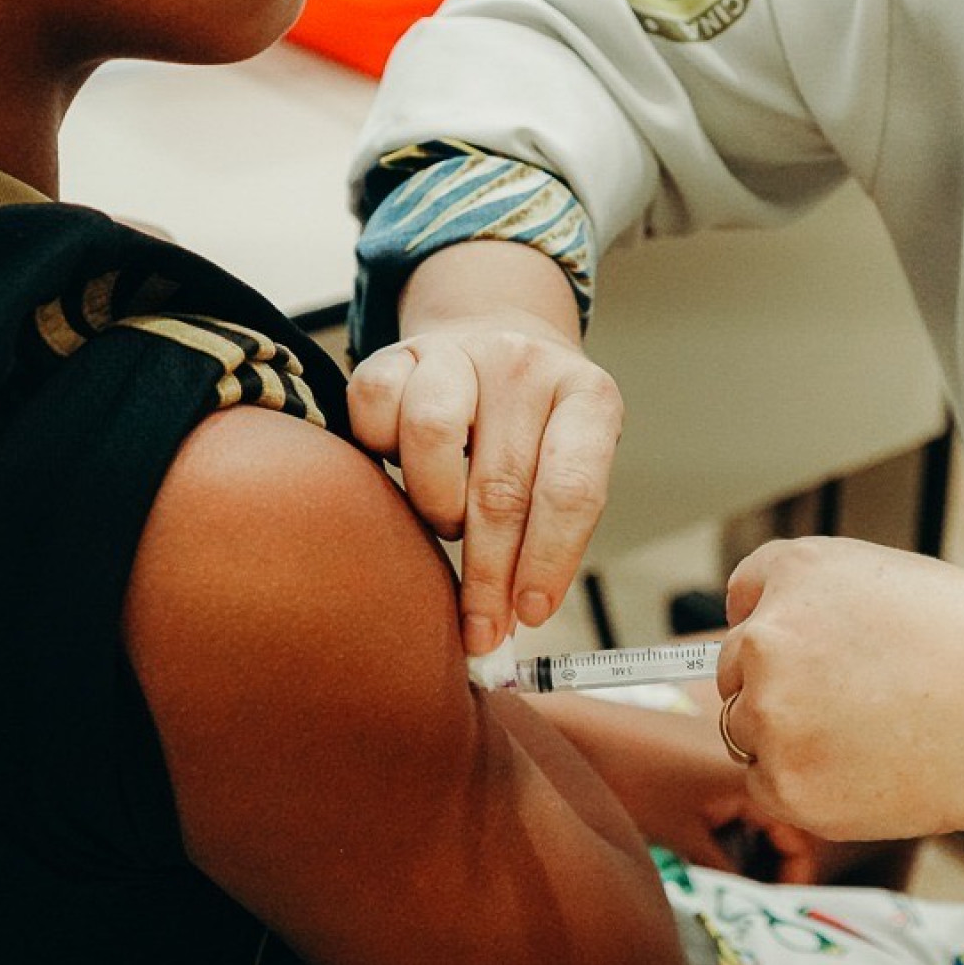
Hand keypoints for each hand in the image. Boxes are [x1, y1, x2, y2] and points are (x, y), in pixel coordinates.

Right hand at [348, 309, 621, 651]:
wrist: (496, 334)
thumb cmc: (534, 425)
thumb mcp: (566, 461)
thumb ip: (549, 529)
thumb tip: (514, 619)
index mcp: (588, 397)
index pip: (572, 490)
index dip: (549, 560)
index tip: (531, 614)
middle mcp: (528, 366)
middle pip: (502, 486)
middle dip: (488, 574)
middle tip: (480, 629)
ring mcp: (462, 352)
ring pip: (431, 437)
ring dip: (436, 504)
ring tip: (446, 521)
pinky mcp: (401, 352)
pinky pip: (376, 410)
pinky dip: (382, 450)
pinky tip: (402, 465)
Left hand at [527, 693, 822, 883]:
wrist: (583, 734)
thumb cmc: (631, 781)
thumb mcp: (684, 836)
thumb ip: (728, 869)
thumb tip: (756, 897)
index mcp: (755, 775)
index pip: (803, 833)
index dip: (796, 876)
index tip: (782, 907)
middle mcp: (754, 756)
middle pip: (790, 818)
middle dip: (780, 860)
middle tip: (760, 897)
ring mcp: (733, 751)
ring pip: (766, 805)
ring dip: (758, 841)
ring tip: (736, 877)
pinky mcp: (711, 750)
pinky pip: (743, 791)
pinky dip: (738, 820)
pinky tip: (717, 846)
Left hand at [717, 537, 963, 843]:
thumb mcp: (896, 584)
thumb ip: (825, 601)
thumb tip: (778, 636)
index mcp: (798, 570)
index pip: (746, 594)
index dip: (782, 623)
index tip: (814, 649)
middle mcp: (768, 636)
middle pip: (736, 667)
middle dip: (782, 684)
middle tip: (861, 703)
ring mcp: (771, 714)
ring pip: (746, 729)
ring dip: (790, 738)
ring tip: (876, 736)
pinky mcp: (786, 783)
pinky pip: (767, 786)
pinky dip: (806, 787)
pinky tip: (871, 773)